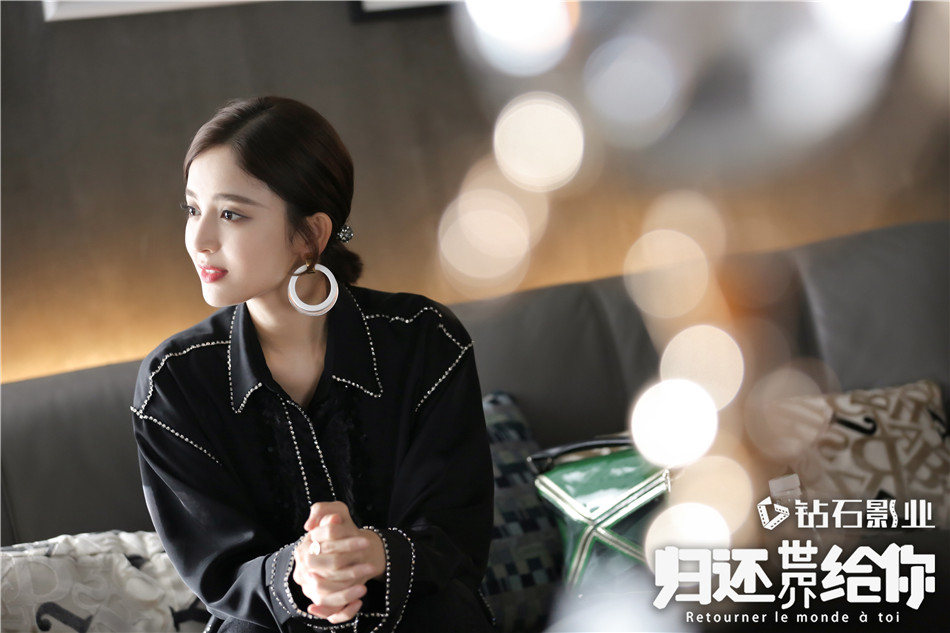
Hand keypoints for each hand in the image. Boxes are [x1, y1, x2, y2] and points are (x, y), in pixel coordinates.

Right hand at [292, 501, 385, 622]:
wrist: (347, 551)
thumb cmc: (341, 529)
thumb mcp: (336, 512)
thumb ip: (326, 510)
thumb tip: (332, 518)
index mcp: (306, 545)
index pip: (325, 543)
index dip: (347, 542)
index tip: (366, 542)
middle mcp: (304, 567)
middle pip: (330, 567)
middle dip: (351, 568)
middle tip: (372, 566)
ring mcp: (310, 586)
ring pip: (327, 593)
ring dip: (349, 588)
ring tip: (367, 582)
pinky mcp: (320, 601)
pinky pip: (331, 611)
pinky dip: (345, 608)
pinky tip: (359, 599)